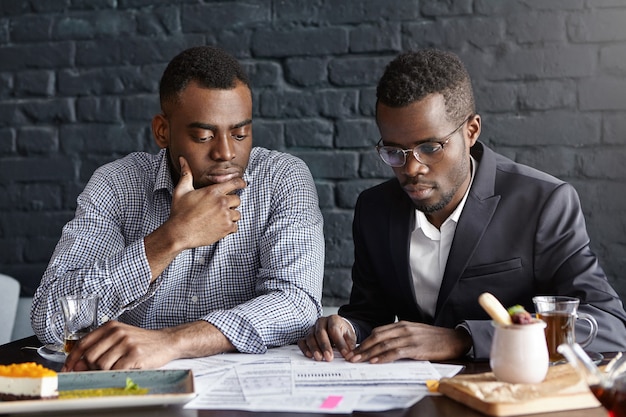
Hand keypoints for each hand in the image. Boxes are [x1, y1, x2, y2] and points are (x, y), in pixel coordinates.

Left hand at [62, 321, 177, 370]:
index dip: (73, 358)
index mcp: (111, 326)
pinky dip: (117, 373)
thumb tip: (77, 365)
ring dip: (107, 371)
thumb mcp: (120, 339)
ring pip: (101, 365)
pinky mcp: (135, 355)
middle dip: (93, 367)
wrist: (166, 341)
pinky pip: (115, 370)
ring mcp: (126, 343)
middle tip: (105, 367)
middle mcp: (117, 332)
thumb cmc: (142, 342)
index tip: (68, 368)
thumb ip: (99, 348)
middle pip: (90, 357)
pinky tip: (126, 368)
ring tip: (119, 366)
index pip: (83, 343)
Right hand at [169, 156, 245, 248]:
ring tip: (218, 218)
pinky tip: (219, 227)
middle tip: (220, 208)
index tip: (243, 184)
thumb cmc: (179, 212)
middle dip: (231, 203)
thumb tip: (182, 159)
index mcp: (213, 191)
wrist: (179, 233)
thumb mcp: (181, 190)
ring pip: (237, 214)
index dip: (241, 182)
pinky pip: (235, 227)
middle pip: (238, 199)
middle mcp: (222, 202)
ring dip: (230, 216)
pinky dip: (229, 228)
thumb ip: (186, 174)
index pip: (235, 183)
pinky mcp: (226, 228)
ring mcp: (225, 216)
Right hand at [297, 315, 356, 360]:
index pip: (334, 329)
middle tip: (329, 357)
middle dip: (324, 346)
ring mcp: (313, 329)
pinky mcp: (307, 336)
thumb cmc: (343, 333)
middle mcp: (321, 322)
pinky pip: (302, 341)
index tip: (344, 353)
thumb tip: (348, 355)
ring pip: (310, 337)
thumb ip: (349, 345)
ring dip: (314, 348)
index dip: (339, 342)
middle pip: (320, 332)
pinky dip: (304, 348)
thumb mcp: (350, 337)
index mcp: (333, 319)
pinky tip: (309, 355)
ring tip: (319, 358)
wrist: (338, 329)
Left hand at [345, 321, 471, 363]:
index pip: (378, 331)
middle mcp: (403, 329)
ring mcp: (409, 338)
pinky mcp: (415, 348)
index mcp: (402, 324)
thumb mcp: (415, 332)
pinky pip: (396, 352)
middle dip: (363, 347)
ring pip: (384, 345)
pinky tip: (375, 361)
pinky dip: (384, 357)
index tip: (356, 349)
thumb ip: (401, 335)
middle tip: (352, 356)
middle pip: (377, 337)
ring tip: (359, 360)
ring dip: (369, 353)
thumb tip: (386, 345)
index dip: (366, 340)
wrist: (453, 339)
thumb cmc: (434, 338)